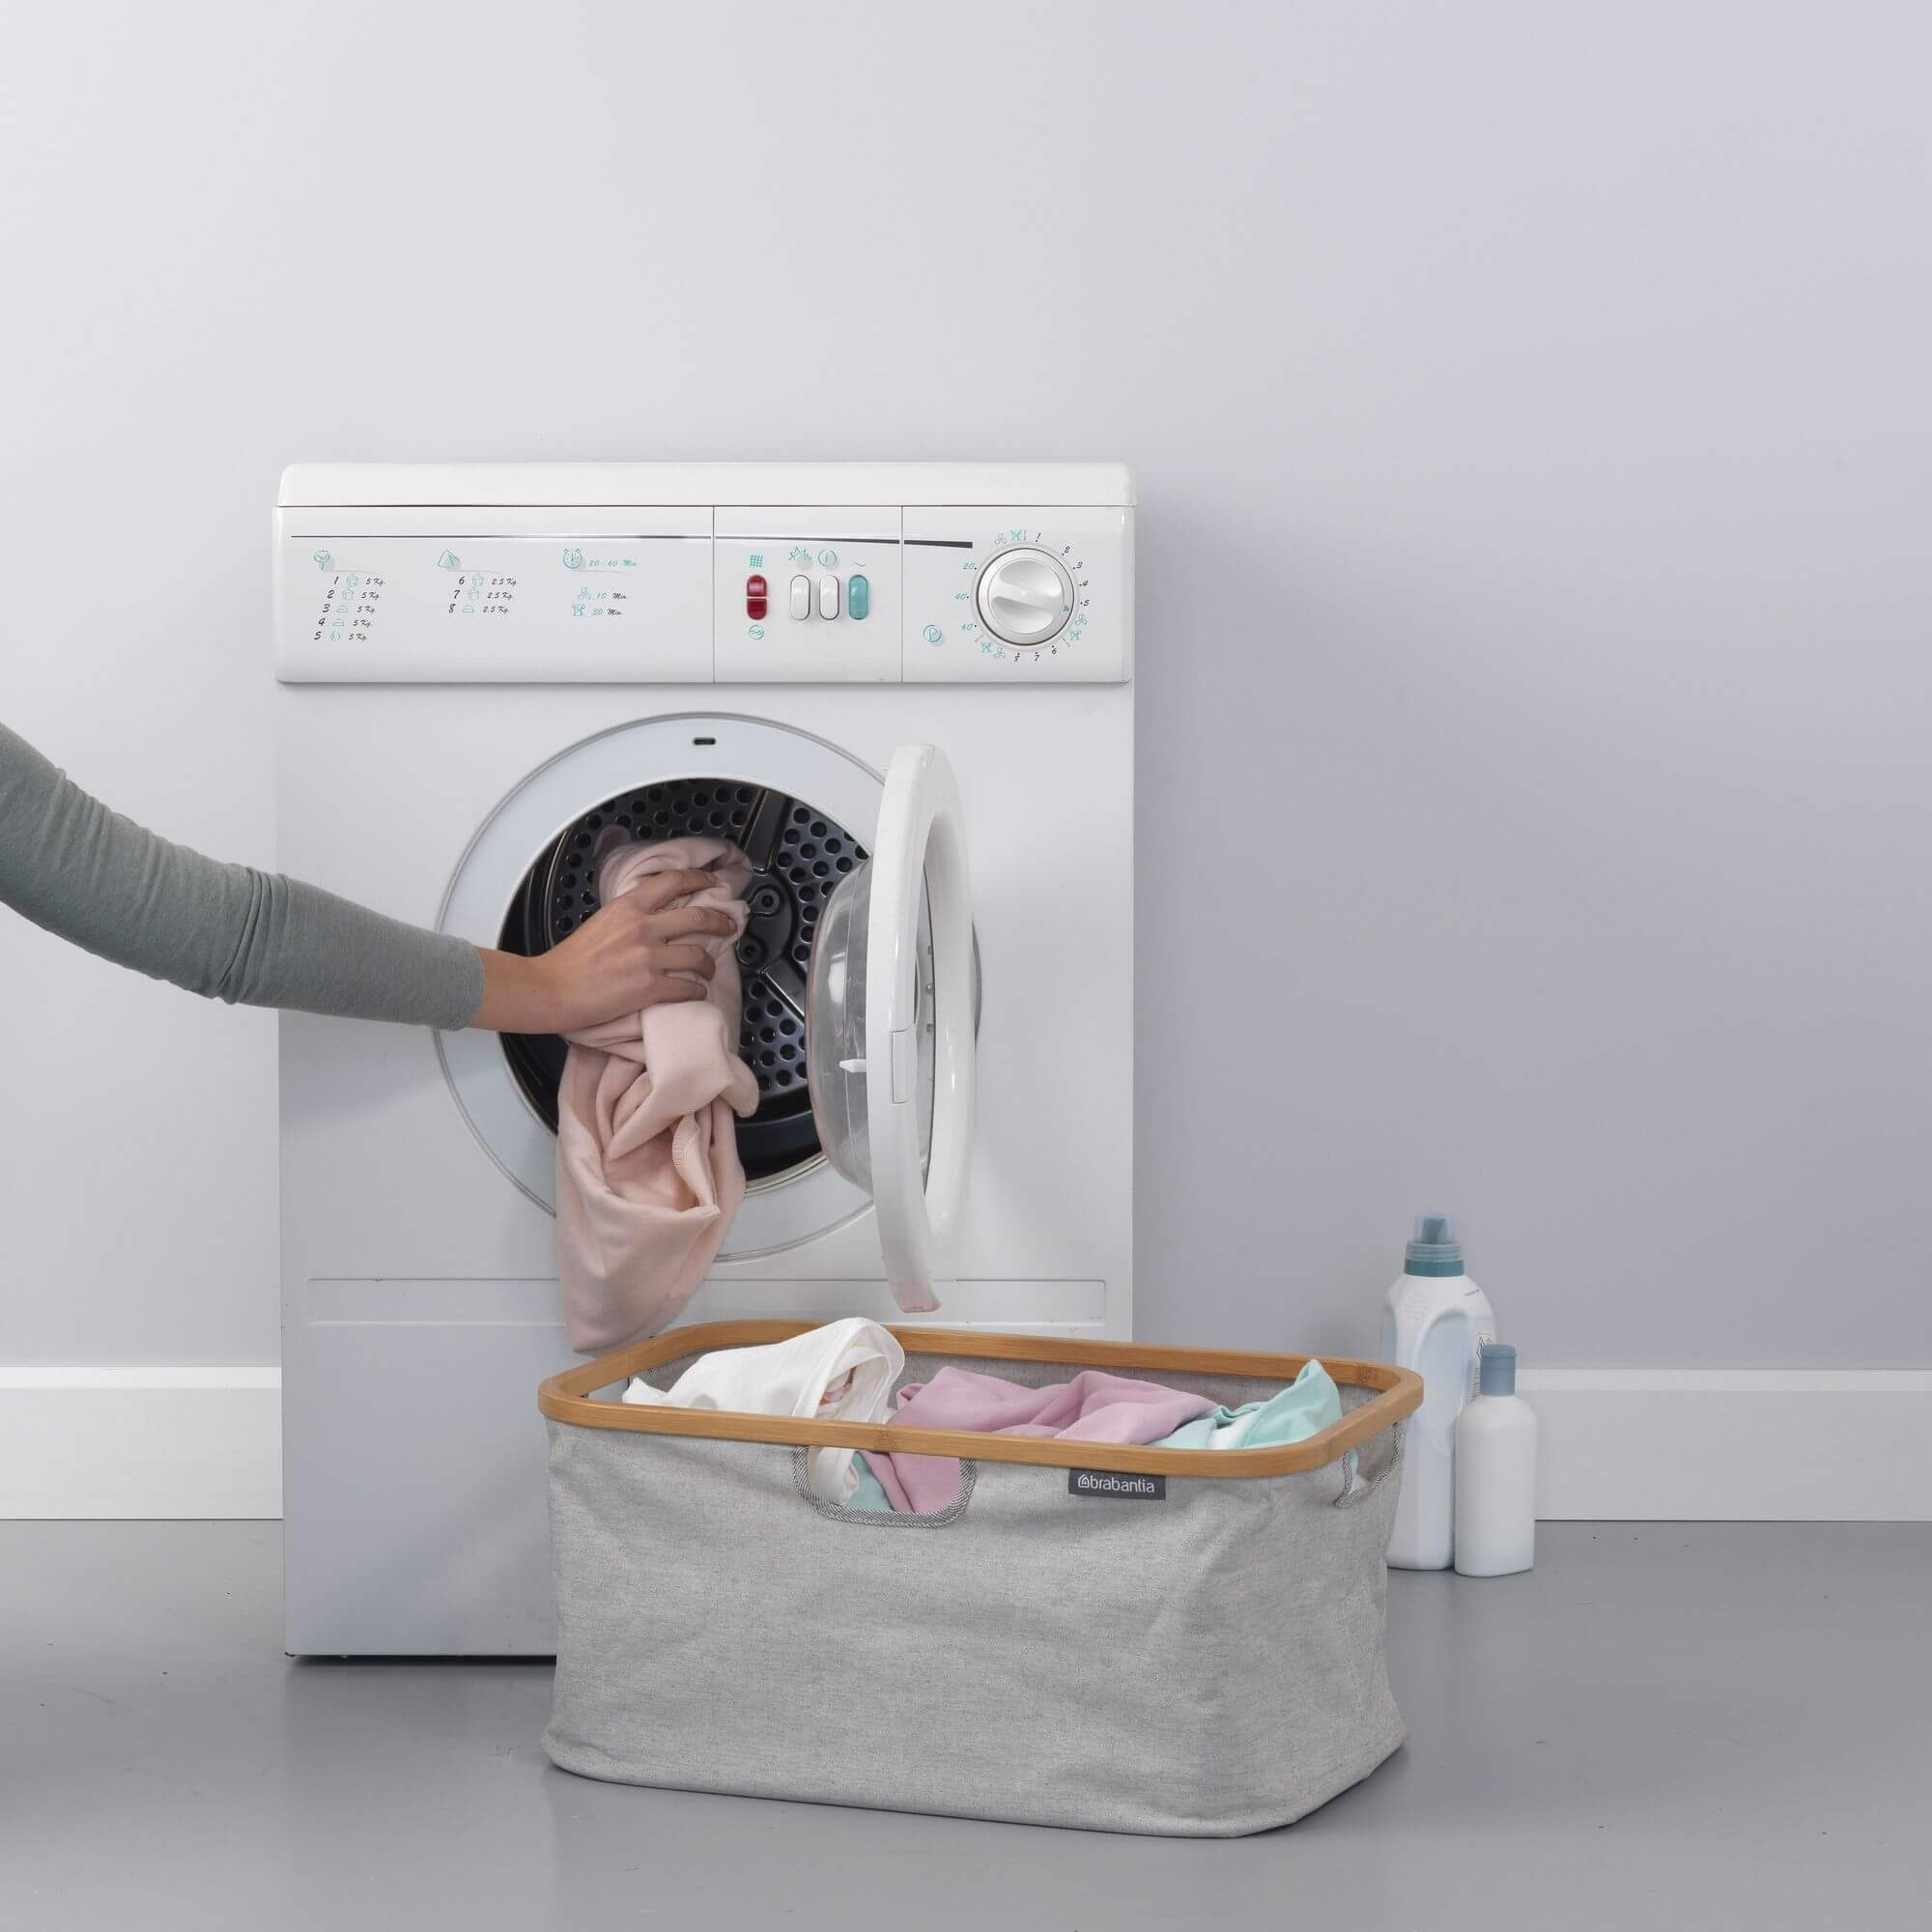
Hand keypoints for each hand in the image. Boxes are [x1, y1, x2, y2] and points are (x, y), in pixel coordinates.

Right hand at [468, 869, 740, 1033]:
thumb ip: (630, 916)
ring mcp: (648, 957)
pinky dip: (697, 991)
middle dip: (722, 921)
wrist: (553, 989)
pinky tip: (695, 992)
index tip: (712, 881)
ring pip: (699, 956)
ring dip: (710, 965)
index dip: (699, 878)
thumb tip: (653, 916)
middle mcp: (643, 927)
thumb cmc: (571, 961)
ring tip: (708, 970)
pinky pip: (689, 987)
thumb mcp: (602, 921)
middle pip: (699, 916)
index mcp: (629, 906)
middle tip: (730, 926)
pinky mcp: (650, 987)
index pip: (674, 881)